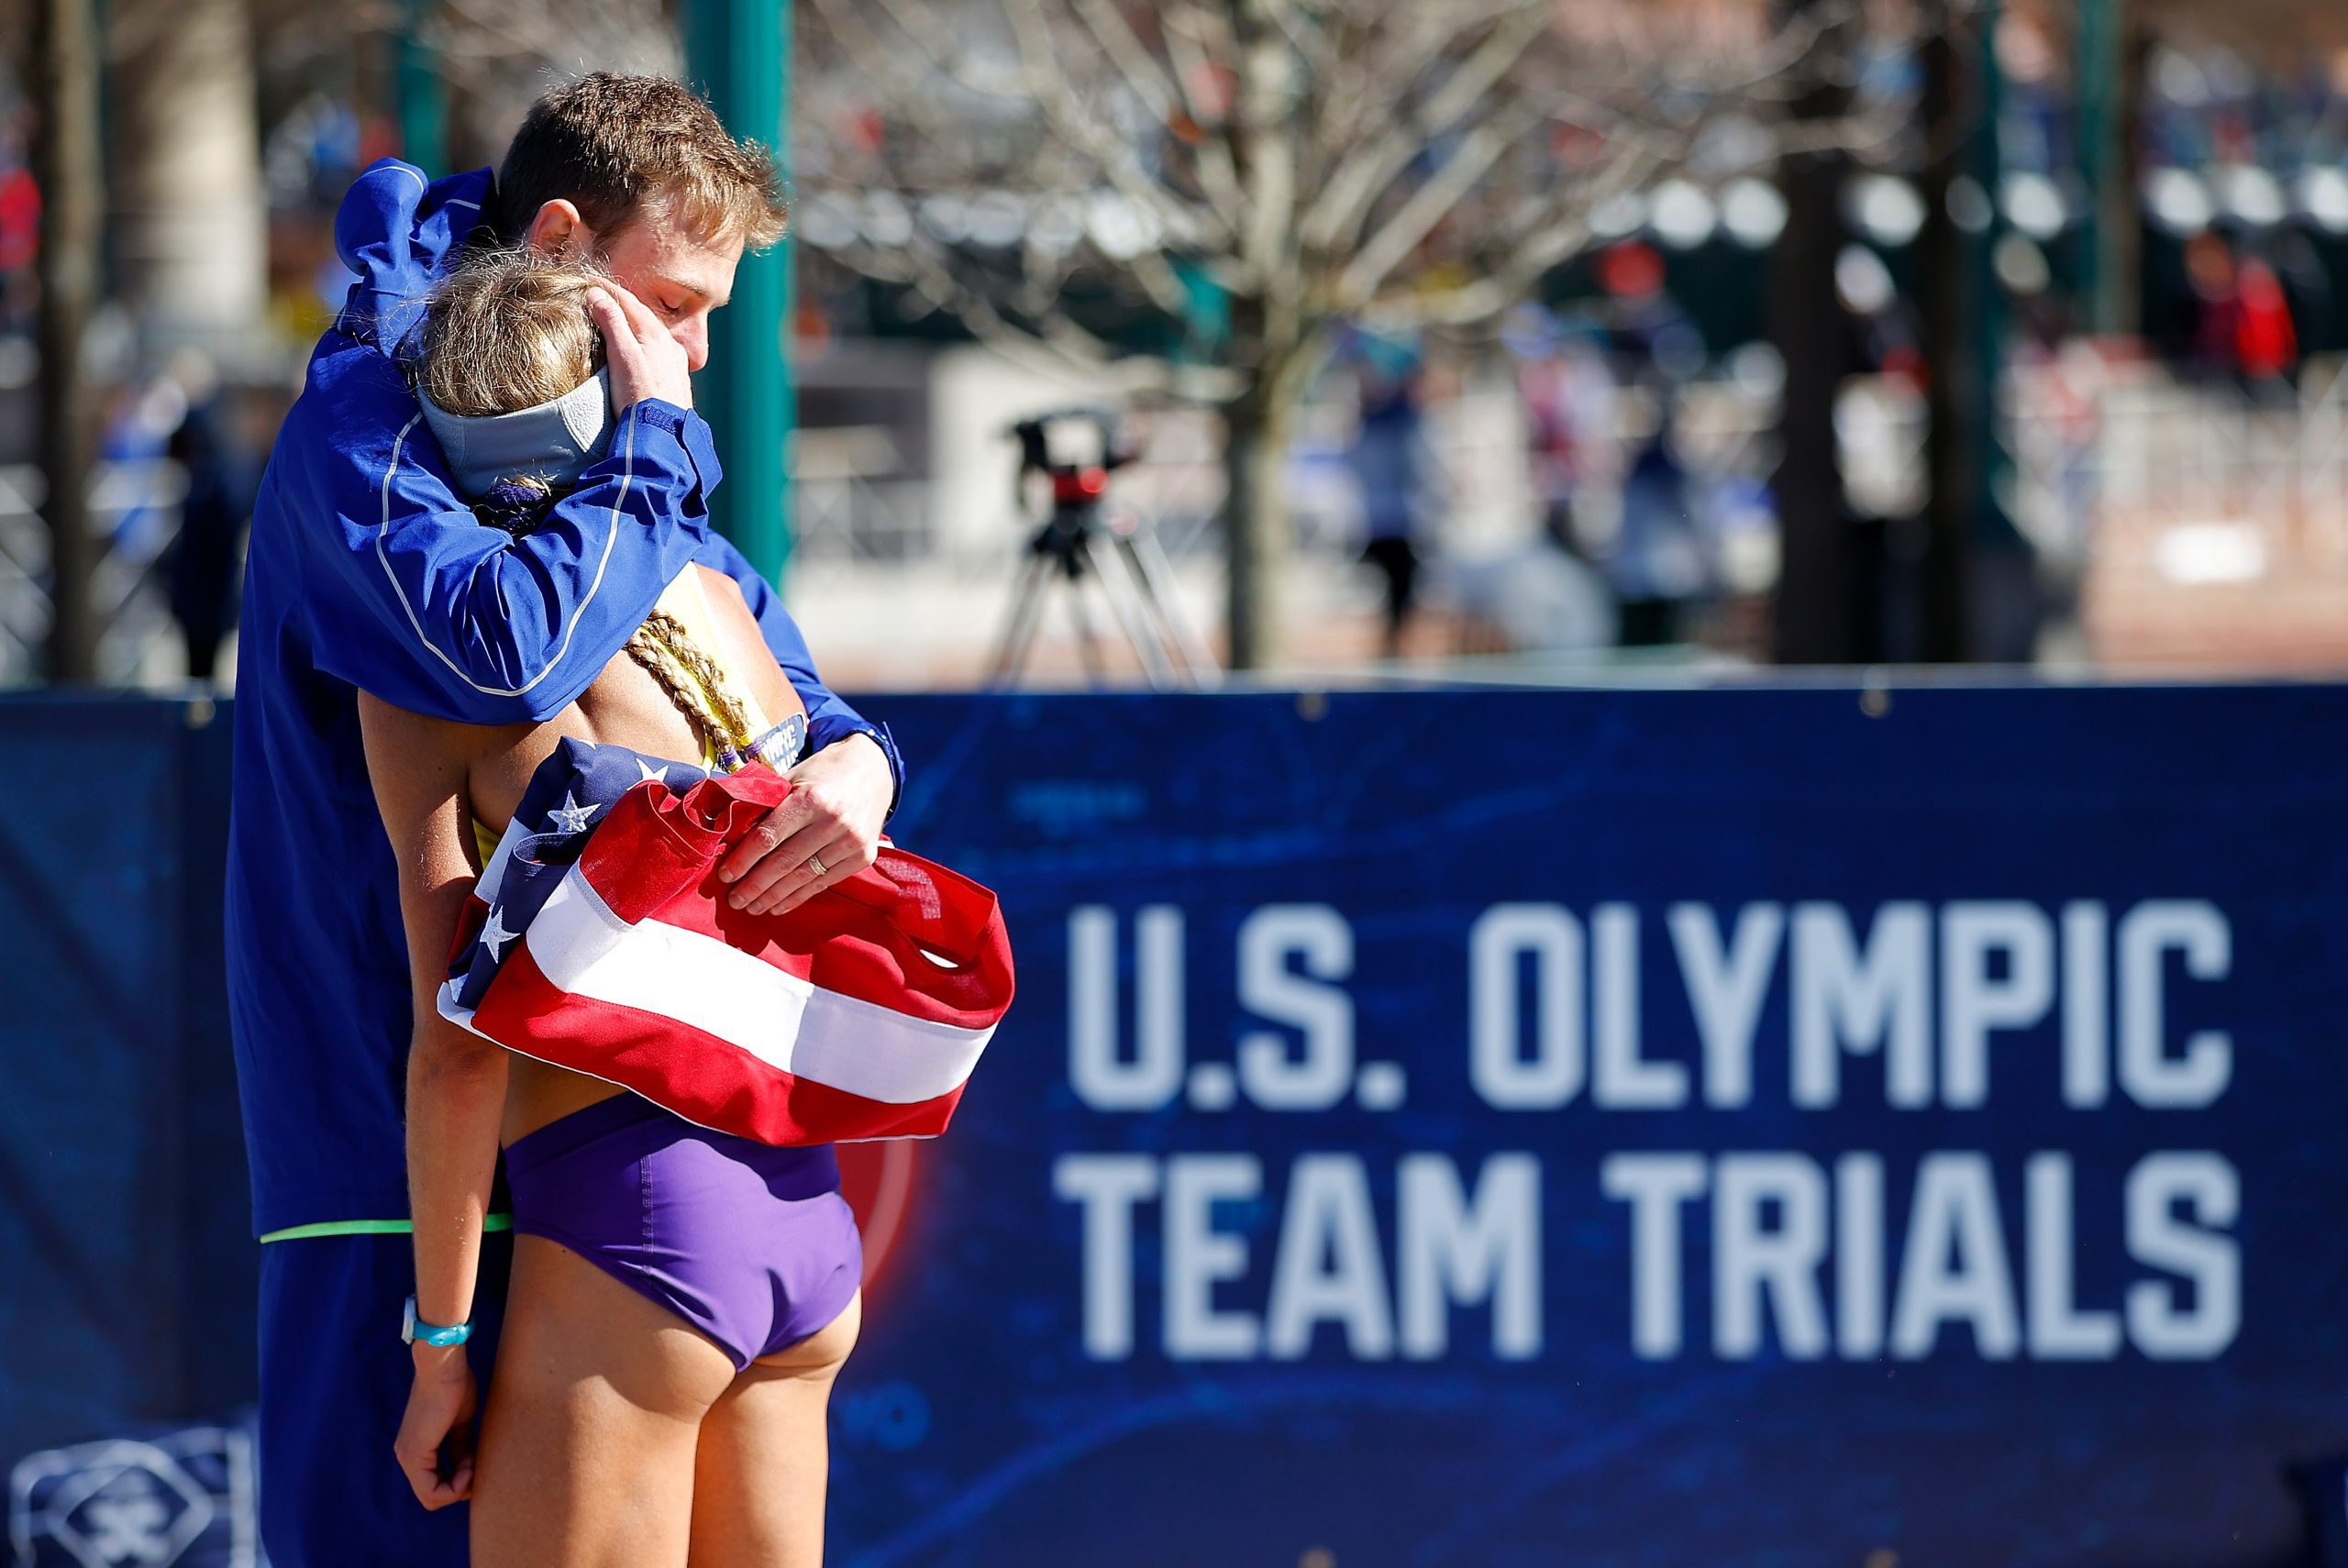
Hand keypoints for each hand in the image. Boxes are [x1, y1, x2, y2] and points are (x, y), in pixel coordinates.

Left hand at [394, 1348, 478, 1509]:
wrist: (444, 1367)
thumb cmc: (455, 1387)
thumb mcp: (461, 1425)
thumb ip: (461, 1449)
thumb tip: (471, 1469)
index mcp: (417, 1449)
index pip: (436, 1485)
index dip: (461, 1482)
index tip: (479, 1463)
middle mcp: (407, 1457)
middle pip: (433, 1496)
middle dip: (461, 1488)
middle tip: (479, 1468)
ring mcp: (408, 1458)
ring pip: (432, 1498)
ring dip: (460, 1487)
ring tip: (475, 1465)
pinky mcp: (415, 1455)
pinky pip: (433, 1491)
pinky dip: (456, 1485)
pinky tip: (470, 1467)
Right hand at [587, 283, 692, 412]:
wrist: (665, 436)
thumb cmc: (641, 396)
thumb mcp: (622, 355)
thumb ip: (612, 322)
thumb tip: (597, 293)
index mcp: (656, 333)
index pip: (627, 299)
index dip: (605, 287)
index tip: (584, 279)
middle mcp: (670, 344)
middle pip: (639, 314)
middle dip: (617, 302)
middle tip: (594, 294)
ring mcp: (674, 363)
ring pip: (648, 333)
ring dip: (628, 323)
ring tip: (609, 319)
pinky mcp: (674, 380)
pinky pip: (654, 351)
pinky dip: (638, 342)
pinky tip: (632, 351)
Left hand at [719, 733, 893, 915]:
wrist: (874, 769)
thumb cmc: (824, 773)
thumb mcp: (794, 778)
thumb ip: (768, 804)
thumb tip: (731, 834)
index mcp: (810, 799)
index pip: (769, 837)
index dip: (744, 859)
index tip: (726, 875)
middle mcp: (833, 821)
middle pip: (784, 862)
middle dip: (755, 885)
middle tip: (735, 900)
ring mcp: (851, 841)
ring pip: (803, 877)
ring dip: (774, 896)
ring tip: (753, 907)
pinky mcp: (863, 856)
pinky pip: (824, 882)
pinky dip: (799, 896)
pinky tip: (780, 906)